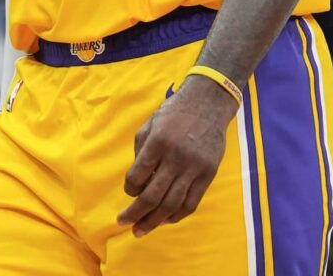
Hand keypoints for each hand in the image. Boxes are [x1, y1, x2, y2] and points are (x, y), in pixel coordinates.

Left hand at [117, 74, 238, 236]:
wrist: (208, 102)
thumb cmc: (174, 113)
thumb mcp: (150, 124)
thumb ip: (141, 152)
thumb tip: (136, 182)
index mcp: (157, 142)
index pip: (137, 176)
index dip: (129, 188)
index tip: (129, 190)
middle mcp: (175, 157)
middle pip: (152, 196)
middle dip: (135, 213)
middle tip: (123, 223)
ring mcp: (194, 167)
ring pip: (172, 204)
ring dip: (154, 221)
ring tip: (141, 230)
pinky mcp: (209, 173)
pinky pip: (192, 202)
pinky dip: (177, 215)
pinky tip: (165, 220)